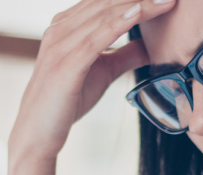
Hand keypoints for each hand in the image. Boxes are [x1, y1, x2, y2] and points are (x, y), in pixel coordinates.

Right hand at [8, 0, 174, 160]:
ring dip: (138, 4)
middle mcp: (60, 29)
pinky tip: (139, 12)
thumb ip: (123, 55)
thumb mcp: (103, 72)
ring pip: (103, 15)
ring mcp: (59, 45)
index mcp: (66, 26)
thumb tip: (150, 45)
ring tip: (165, 0)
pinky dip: (119, 23)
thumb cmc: (66, 101)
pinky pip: (96, 38)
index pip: (104, 0)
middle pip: (105, 1)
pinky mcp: (65, 65)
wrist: (37, 133)